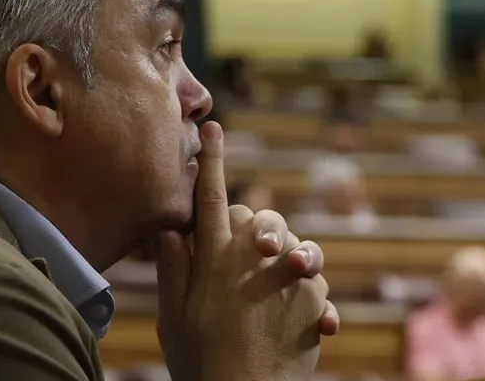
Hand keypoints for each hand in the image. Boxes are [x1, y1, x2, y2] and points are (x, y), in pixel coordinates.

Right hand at [155, 122, 327, 380]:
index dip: (213, 160)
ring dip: (285, 257)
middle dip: (256, 229)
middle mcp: (253, 256)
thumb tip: (169, 227)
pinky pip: (312, 277)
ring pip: (291, 243)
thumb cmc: (200, 358)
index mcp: (214, 255)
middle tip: (249, 257)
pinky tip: (292, 317)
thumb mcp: (173, 314)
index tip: (214, 126)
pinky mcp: (315, 295)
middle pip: (258, 218)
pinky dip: (303, 290)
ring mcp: (287, 274)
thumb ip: (172, 266)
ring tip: (277, 287)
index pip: (211, 196)